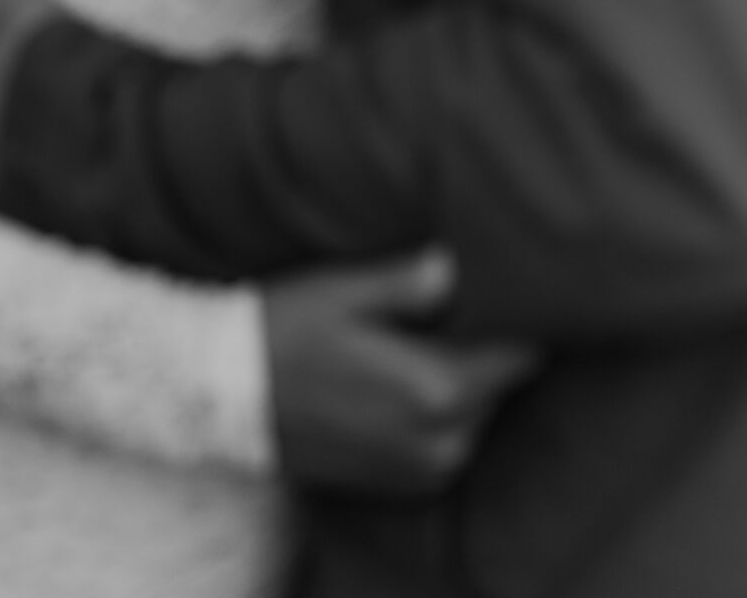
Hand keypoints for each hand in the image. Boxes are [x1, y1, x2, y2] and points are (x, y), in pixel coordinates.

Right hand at [263, 250, 537, 494]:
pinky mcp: (408, 483)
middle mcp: (444, 441)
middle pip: (499, 384)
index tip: (504, 284)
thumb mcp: (344, 290)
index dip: (517, 316)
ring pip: (476, 413)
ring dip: (461, 379)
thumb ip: (409, 282)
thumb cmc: (285, 330)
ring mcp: (427, 469)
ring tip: (419, 336)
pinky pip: (450, 439)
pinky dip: (438, 410)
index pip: (519, 354)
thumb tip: (457, 264)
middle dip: (483, 346)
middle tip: (453, 303)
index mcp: (437, 388)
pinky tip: (399, 376)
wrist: (228, 397)